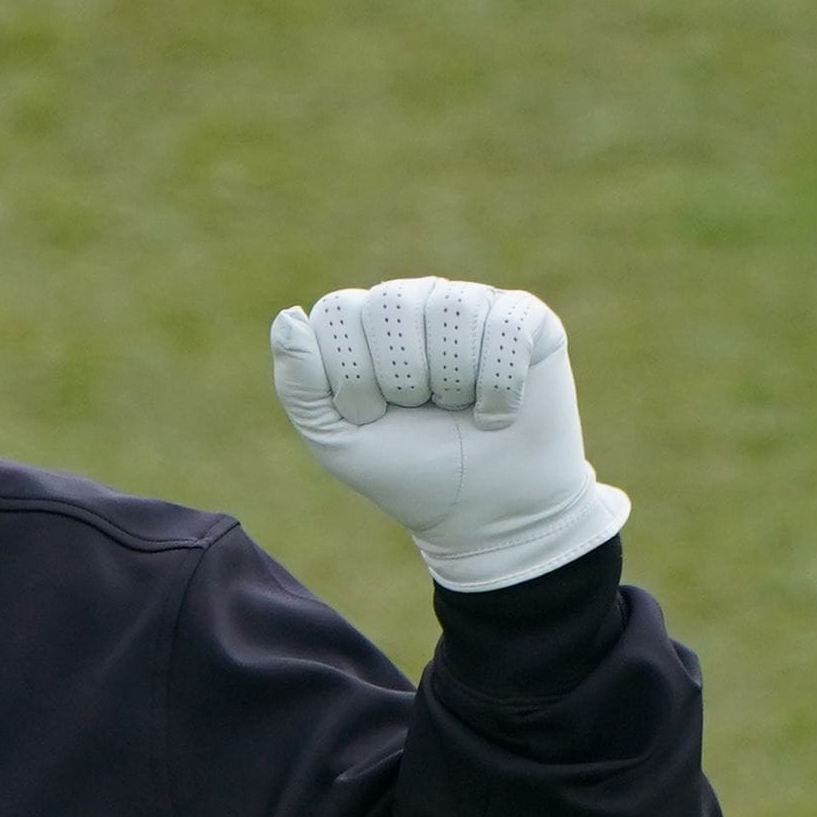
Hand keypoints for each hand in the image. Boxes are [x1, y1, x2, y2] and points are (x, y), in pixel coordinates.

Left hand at [269, 277, 628, 591]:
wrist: (487, 515)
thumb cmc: (407, 472)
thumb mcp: (336, 439)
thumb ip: (300, 382)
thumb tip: (289, 315)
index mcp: (361, 323)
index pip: (336, 311)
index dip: (351, 377)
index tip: (370, 416)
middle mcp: (414, 301)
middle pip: (390, 302)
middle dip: (400, 378)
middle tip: (418, 412)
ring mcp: (471, 303)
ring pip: (451, 311)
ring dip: (451, 383)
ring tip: (458, 411)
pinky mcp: (527, 320)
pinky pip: (505, 328)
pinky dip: (498, 388)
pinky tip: (496, 413)